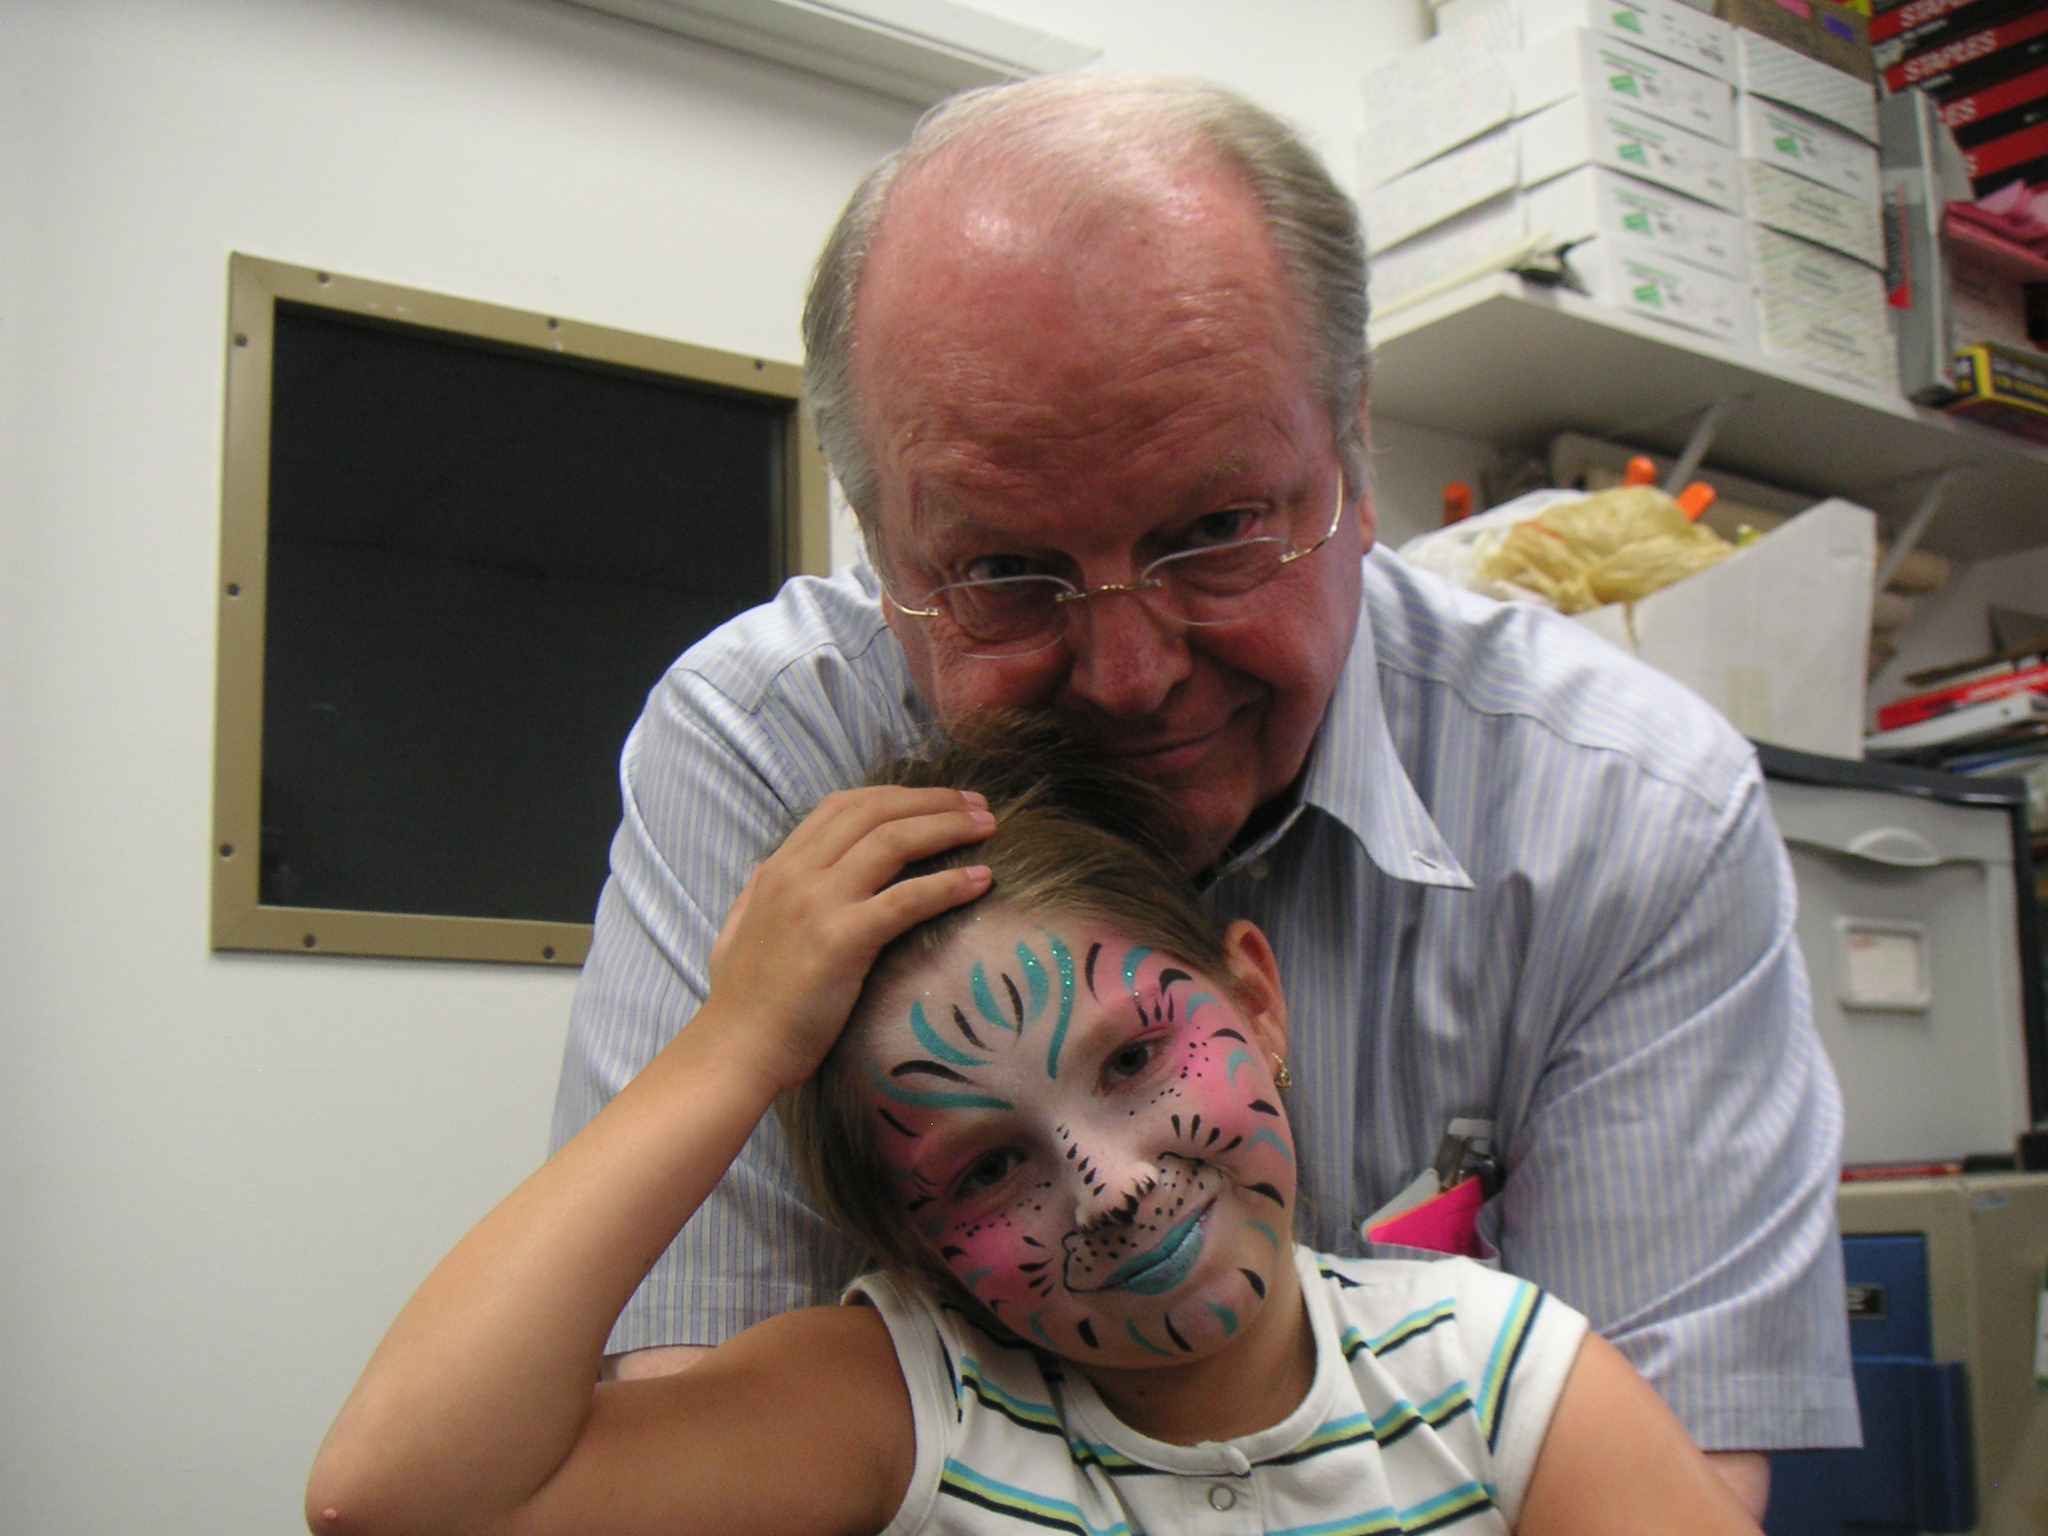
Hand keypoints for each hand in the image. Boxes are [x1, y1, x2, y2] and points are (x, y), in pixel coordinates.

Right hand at [703, 786, 995, 1091]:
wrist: (736, 1051)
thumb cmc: (743, 1001)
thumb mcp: (739, 927)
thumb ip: (760, 891)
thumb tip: (770, 864)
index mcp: (779, 868)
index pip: (844, 805)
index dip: (897, 795)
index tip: (939, 800)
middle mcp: (798, 874)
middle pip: (875, 811)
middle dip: (932, 801)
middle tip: (977, 804)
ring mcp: (819, 904)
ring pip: (893, 841)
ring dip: (948, 827)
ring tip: (987, 827)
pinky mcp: (842, 940)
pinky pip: (906, 899)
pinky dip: (949, 884)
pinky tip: (982, 880)